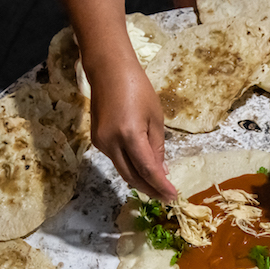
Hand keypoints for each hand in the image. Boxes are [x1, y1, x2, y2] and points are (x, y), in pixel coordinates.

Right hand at [89, 63, 176, 201]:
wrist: (109, 71)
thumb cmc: (137, 88)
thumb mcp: (155, 117)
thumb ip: (157, 147)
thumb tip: (161, 171)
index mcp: (129, 135)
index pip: (147, 169)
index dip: (160, 186)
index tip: (172, 197)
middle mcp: (112, 143)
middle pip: (132, 176)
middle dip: (150, 189)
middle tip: (165, 197)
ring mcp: (101, 143)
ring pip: (123, 170)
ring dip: (140, 181)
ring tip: (156, 187)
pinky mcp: (97, 140)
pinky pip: (116, 160)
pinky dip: (130, 167)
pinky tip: (141, 169)